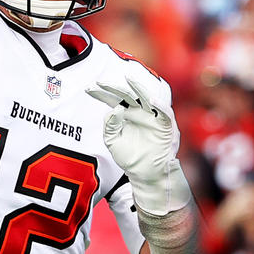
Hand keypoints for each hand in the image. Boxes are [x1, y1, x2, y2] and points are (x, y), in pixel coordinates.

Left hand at [86, 78, 191, 216]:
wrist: (146, 174)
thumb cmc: (130, 158)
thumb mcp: (113, 142)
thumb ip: (109, 127)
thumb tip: (114, 109)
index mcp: (126, 115)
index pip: (113, 100)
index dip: (102, 94)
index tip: (88, 88)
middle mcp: (139, 112)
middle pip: (127, 95)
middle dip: (115, 87)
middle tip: (101, 81)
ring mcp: (152, 117)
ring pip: (146, 98)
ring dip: (139, 88)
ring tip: (129, 79)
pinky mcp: (165, 125)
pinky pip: (164, 112)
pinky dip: (159, 105)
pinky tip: (150, 99)